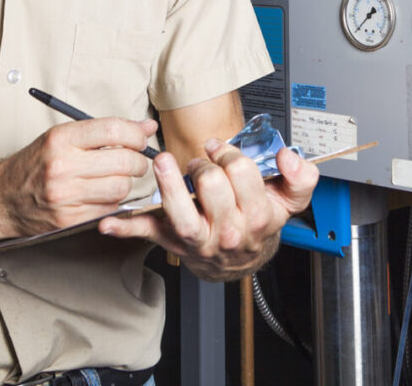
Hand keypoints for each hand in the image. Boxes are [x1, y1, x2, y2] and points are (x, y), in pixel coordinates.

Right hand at [0, 118, 155, 236]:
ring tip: (114, 177)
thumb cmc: (36, 163)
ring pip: (120, 188)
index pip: (113, 130)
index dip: (136, 134)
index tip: (141, 138)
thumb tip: (147, 127)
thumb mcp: (63, 136)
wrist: (3, 197)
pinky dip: (112, 201)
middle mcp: (62, 166)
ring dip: (125, 183)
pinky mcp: (69, 219)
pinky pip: (109, 208)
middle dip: (138, 161)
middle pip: (123, 162)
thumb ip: (105, 131)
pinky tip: (101, 194)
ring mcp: (65, 196)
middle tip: (135, 160)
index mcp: (61, 139)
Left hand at [97, 138, 318, 279]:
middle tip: (203, 163)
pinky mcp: (173, 243)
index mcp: (257, 216)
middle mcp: (227, 231)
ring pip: (180, 212)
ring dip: (167, 184)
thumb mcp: (289, 202)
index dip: (230, 153)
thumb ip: (301, 177)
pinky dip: (126, 229)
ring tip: (163, 164)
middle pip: (211, 183)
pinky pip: (148, 236)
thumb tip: (289, 156)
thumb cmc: (258, 222)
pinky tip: (109, 222)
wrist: (241, 260)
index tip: (222, 151)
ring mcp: (198, 240)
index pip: (241, 171)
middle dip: (205, 163)